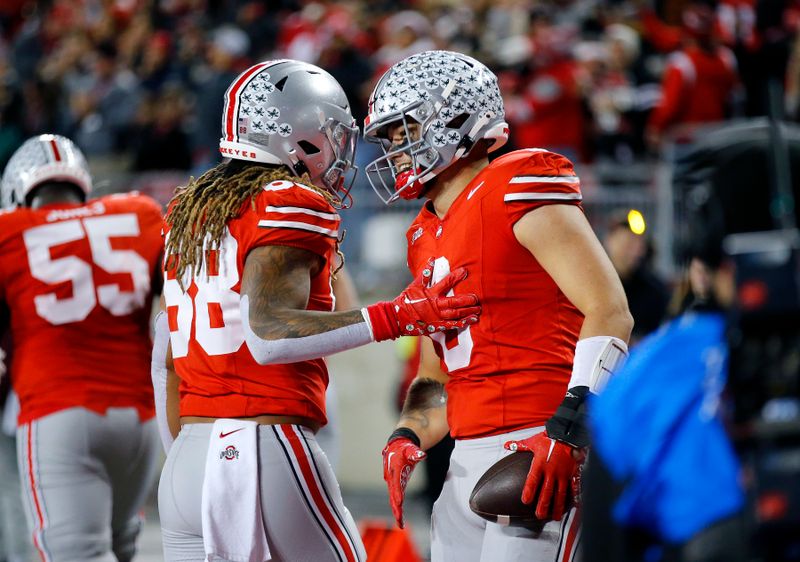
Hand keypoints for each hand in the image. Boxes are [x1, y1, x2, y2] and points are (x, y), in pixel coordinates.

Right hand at [365, 264, 479, 340]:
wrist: (397, 318)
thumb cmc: (406, 300)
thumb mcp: (414, 285)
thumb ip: (425, 273)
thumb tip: (432, 259)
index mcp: (430, 293)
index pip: (445, 283)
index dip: (456, 277)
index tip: (465, 271)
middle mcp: (435, 305)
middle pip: (454, 302)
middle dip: (467, 299)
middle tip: (476, 297)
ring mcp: (437, 317)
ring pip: (456, 314)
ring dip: (468, 311)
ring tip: (478, 309)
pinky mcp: (437, 326)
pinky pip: (452, 325)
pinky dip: (463, 323)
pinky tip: (472, 320)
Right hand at [382, 437, 425, 527]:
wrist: (398, 446)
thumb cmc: (405, 448)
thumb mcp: (411, 449)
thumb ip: (415, 453)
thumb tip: (422, 455)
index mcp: (394, 468)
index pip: (396, 482)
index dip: (397, 492)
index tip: (399, 502)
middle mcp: (392, 477)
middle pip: (393, 494)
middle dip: (396, 507)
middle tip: (399, 520)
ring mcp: (393, 481)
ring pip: (393, 498)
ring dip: (396, 510)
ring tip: (400, 523)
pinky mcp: (395, 484)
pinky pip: (395, 497)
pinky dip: (397, 507)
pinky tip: (400, 516)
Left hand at [504, 432, 582, 520]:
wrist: (568, 434)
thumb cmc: (549, 438)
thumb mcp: (532, 441)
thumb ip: (519, 446)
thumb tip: (506, 445)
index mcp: (540, 464)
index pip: (533, 481)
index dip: (529, 491)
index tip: (525, 501)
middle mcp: (551, 471)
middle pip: (546, 492)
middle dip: (543, 505)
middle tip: (540, 516)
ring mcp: (563, 474)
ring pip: (560, 493)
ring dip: (558, 506)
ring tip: (556, 516)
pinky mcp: (572, 473)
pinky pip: (574, 487)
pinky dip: (574, 496)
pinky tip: (574, 506)